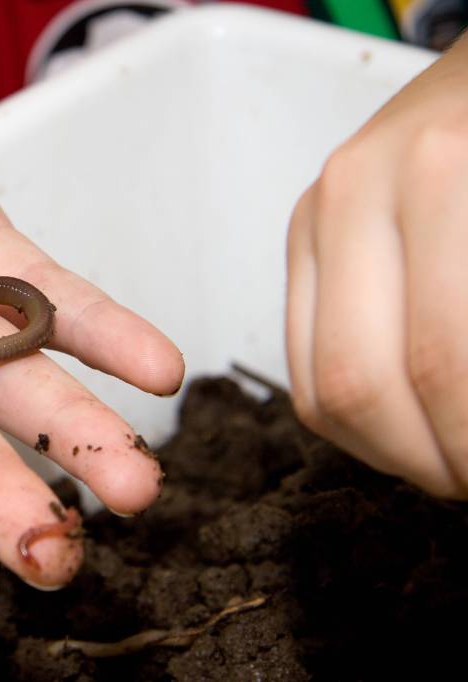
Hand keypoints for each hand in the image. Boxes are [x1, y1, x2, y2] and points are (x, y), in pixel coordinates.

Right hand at [287, 37, 467, 497]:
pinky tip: (407, 423)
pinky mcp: (297, 239)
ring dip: (390, 453)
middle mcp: (356, 193)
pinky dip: (355, 419)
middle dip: (434, 462)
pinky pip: (302, 365)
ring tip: (447, 462)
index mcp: (440, 174)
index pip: (444, 364)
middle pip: (363, 385)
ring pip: (321, 387)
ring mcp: (314, 217)